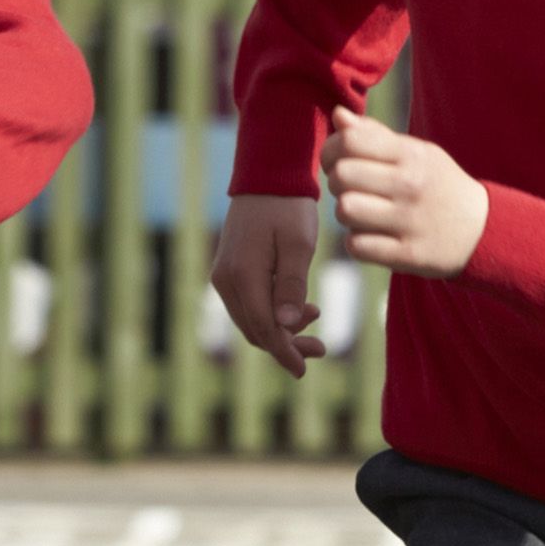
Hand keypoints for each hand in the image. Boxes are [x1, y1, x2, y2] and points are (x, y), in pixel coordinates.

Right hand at [214, 193, 321, 376]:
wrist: (267, 176)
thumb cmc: (289, 207)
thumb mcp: (299, 245)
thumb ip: (292, 287)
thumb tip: (285, 327)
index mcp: (242, 276)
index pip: (263, 329)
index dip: (284, 353)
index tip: (304, 370)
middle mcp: (226, 280)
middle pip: (255, 329)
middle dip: (286, 345)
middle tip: (321, 349)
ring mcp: (224, 275)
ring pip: (251, 319)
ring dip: (281, 330)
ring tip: (316, 322)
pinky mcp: (229, 270)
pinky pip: (248, 304)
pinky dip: (272, 313)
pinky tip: (300, 307)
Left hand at [326, 105, 488, 278]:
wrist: (482, 229)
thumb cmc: (438, 184)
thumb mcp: (417, 153)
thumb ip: (376, 135)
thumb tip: (338, 115)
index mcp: (412, 155)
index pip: (350, 141)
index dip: (330, 151)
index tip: (335, 162)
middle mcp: (411, 185)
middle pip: (342, 176)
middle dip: (336, 183)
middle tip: (351, 189)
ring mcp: (410, 221)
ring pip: (345, 211)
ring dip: (346, 214)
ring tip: (361, 213)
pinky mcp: (408, 255)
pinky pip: (357, 246)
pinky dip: (356, 242)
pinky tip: (370, 236)